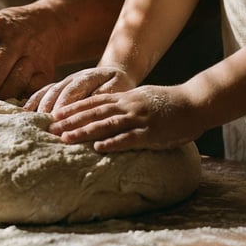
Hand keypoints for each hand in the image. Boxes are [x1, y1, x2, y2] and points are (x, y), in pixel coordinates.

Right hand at [24, 66, 135, 113]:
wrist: (112, 75)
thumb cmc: (117, 84)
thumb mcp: (119, 86)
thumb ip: (107, 93)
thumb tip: (93, 102)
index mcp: (88, 76)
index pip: (74, 90)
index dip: (64, 103)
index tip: (57, 117)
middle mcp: (72, 78)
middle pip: (57, 92)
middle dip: (50, 109)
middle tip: (45, 126)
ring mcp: (63, 81)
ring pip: (47, 92)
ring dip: (39, 107)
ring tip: (33, 122)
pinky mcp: (57, 87)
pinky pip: (42, 92)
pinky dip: (32, 102)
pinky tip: (24, 113)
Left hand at [48, 85, 202, 151]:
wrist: (195, 103)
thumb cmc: (169, 102)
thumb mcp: (143, 97)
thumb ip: (126, 103)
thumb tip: (109, 111)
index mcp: (126, 97)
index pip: (93, 103)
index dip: (72, 108)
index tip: (54, 115)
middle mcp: (128, 106)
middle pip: (94, 113)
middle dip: (71, 121)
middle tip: (50, 129)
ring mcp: (139, 119)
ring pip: (106, 125)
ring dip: (84, 132)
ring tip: (65, 139)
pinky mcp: (151, 133)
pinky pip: (128, 139)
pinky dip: (112, 143)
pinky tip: (98, 148)